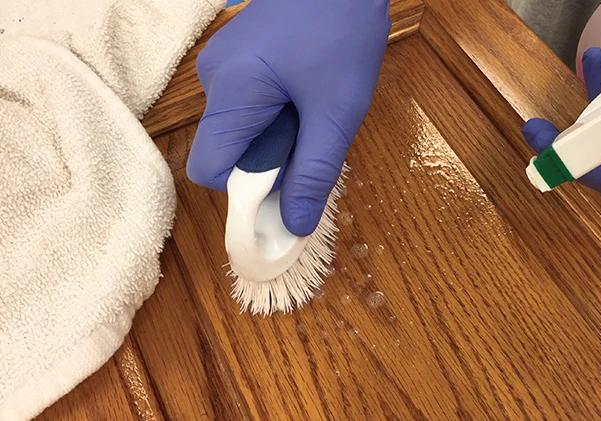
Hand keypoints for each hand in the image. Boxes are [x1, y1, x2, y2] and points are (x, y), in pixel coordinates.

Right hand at [186, 0, 390, 234]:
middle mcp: (213, 77)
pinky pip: (248, 104)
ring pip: (240, 128)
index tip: (288, 192)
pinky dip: (276, 114)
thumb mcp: (337, 112)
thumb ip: (314, 172)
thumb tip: (295, 226)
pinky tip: (306, 93)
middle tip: (316, 142)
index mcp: (230, 91)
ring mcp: (223, 62)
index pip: (208, 170)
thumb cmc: (343, 30)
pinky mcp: (237, 56)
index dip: (246, 193)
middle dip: (271, 161)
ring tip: (315, 110)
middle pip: (227, 150)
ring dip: (277, 137)